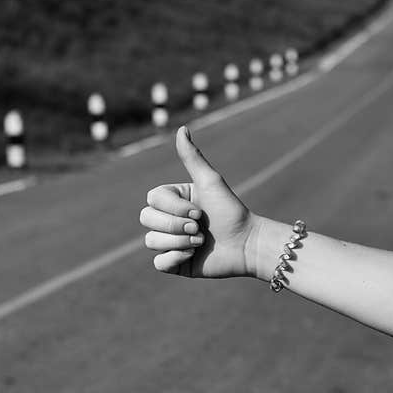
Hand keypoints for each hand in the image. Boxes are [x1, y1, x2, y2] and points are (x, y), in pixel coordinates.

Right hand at [139, 126, 259, 277]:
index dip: (173, 208)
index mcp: (173, 199)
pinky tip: (192, 256)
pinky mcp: (175, 263)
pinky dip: (174, 259)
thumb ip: (192, 158)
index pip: (152, 199)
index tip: (199, 212)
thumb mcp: (210, 182)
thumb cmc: (230, 211)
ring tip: (200, 243)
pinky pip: (158, 263)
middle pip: (146, 219)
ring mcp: (170, 242)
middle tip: (199, 229)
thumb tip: (182, 129)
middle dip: (174, 225)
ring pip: (151, 241)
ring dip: (178, 242)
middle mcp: (168, 219)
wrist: (246, 244)